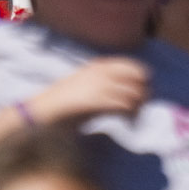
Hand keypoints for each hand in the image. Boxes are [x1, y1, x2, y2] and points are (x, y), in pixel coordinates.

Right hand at [23, 57, 150, 126]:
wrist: (43, 112)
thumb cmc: (64, 103)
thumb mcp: (87, 87)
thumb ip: (106, 85)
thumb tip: (132, 93)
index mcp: (98, 66)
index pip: (133, 66)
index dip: (143, 80)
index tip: (142, 93)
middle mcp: (101, 72)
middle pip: (139, 78)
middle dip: (145, 93)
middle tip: (141, 108)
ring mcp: (99, 85)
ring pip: (135, 93)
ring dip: (139, 107)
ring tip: (133, 118)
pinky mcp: (97, 101)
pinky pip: (125, 105)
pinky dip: (131, 115)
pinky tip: (128, 123)